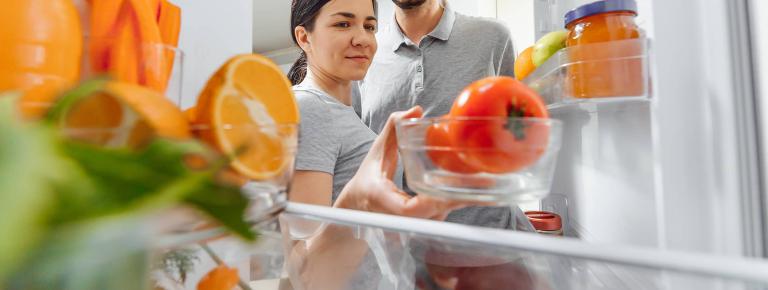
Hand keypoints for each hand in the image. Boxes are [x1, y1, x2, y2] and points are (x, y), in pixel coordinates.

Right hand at [334, 106, 475, 219]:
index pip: (409, 210)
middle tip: (485, 181)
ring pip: (438, 217)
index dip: (433, 202)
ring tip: (483, 183)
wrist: (359, 204)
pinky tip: (471, 190)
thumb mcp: (377, 151)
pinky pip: (439, 216)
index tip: (452, 188)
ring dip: (459, 202)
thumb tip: (415, 110)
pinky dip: (453, 203)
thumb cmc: (368, 178)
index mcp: (382, 200)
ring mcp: (408, 224)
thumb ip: (393, 129)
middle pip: (432, 214)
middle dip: (459, 198)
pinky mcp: (419, 224)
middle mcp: (396, 217)